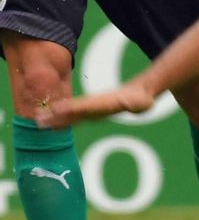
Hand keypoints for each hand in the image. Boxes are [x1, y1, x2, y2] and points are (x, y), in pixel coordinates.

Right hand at [35, 85, 154, 128]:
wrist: (139, 93)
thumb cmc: (140, 99)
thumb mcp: (139, 102)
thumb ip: (131, 103)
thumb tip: (127, 103)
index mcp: (101, 103)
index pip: (82, 107)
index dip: (68, 109)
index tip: (54, 110)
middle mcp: (93, 105)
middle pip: (71, 110)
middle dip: (56, 115)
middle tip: (38, 119)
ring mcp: (91, 109)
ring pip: (70, 114)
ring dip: (56, 118)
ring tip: (39, 122)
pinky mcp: (92, 113)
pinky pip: (75, 117)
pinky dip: (63, 121)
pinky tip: (54, 126)